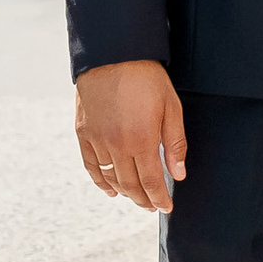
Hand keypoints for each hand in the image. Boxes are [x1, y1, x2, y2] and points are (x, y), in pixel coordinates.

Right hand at [76, 59, 188, 214]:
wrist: (112, 54)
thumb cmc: (146, 78)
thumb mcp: (171, 107)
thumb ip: (175, 143)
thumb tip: (178, 174)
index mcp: (141, 140)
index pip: (152, 182)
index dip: (160, 198)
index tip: (166, 207)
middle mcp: (116, 145)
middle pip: (130, 185)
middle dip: (143, 200)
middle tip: (152, 206)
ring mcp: (97, 140)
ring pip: (110, 178)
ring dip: (124, 193)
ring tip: (136, 198)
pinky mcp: (84, 133)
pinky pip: (91, 165)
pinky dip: (100, 181)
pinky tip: (109, 189)